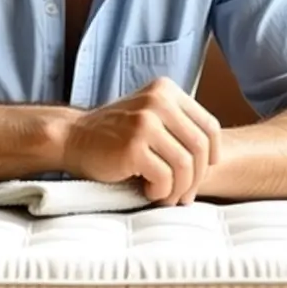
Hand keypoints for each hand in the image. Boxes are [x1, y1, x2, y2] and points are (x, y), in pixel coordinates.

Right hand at [61, 77, 221, 204]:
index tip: (204, 171)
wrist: (73, 138)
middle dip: (196, 178)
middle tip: (185, 195)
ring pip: (185, 165)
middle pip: (200, 147)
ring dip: (178, 189)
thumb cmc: (114, 135)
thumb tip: (213, 157)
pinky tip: (149, 192)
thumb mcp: (149, 115)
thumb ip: (177, 124)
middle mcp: (158, 101)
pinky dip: (161, 192)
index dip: (213, 154)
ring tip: (166, 196)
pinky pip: (165, 177)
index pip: (208, 125)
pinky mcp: (133, 146)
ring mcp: (145, 122)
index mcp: (166, 91)